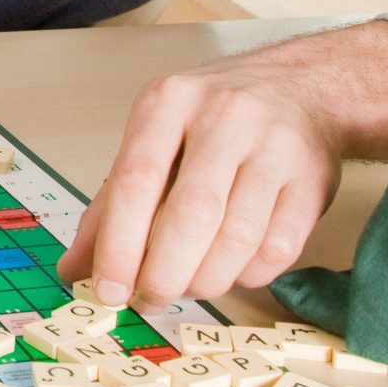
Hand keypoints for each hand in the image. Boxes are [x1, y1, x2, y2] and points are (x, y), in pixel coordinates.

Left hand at [60, 59, 343, 309]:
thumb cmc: (213, 121)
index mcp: (169, 102)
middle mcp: (224, 117)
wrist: (300, 87)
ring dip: (206, 281)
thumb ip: (110, 205)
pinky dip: (247, 275)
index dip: (118, 246)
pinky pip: (278, 250)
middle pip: (190, 216)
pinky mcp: (314, 180)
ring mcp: (276, 147)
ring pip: (236, 240)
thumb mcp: (152, 141)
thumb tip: (74, 269)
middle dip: (164, 275)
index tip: (109, 290)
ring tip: (188, 285)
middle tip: (150, 299)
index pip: (135, 182)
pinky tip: (232, 268)